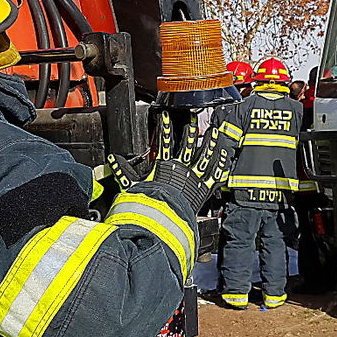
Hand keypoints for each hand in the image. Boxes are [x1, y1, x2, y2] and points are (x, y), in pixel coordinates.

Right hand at [107, 109, 241, 212]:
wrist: (163, 220)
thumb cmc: (149, 205)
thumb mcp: (132, 187)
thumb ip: (123, 172)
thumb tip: (112, 161)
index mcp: (165, 166)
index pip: (164, 141)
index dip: (165, 127)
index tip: (166, 116)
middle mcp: (181, 168)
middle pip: (188, 144)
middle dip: (191, 130)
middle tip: (194, 119)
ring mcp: (195, 177)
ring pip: (204, 155)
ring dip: (209, 143)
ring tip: (213, 132)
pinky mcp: (204, 188)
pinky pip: (215, 173)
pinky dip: (221, 164)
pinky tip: (224, 155)